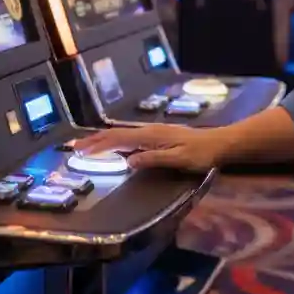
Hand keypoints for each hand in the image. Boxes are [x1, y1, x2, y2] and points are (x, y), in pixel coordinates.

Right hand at [70, 124, 230, 171]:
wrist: (220, 143)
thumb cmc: (201, 154)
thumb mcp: (178, 159)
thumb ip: (153, 159)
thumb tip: (128, 161)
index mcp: (151, 136)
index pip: (118, 140)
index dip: (98, 146)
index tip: (79, 152)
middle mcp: (150, 131)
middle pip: (116, 135)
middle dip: (94, 140)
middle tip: (74, 147)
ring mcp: (154, 132)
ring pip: (122, 135)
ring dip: (103, 139)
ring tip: (87, 145)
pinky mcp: (159, 136)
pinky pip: (131, 137)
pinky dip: (116, 141)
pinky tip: (114, 146)